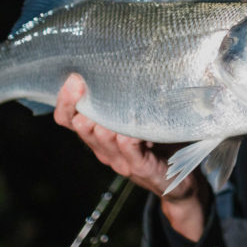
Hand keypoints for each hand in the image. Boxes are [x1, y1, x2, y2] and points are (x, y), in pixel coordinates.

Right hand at [54, 74, 207, 240]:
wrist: (181, 183)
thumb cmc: (163, 143)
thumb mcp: (140, 119)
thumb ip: (130, 101)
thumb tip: (131, 64)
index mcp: (98, 136)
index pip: (67, 119)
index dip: (64, 101)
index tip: (73, 78)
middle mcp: (103, 149)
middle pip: (80, 125)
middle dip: (83, 101)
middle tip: (91, 80)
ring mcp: (119, 160)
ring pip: (102, 134)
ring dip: (108, 113)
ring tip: (119, 94)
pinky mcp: (139, 167)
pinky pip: (127, 145)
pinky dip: (129, 130)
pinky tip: (138, 118)